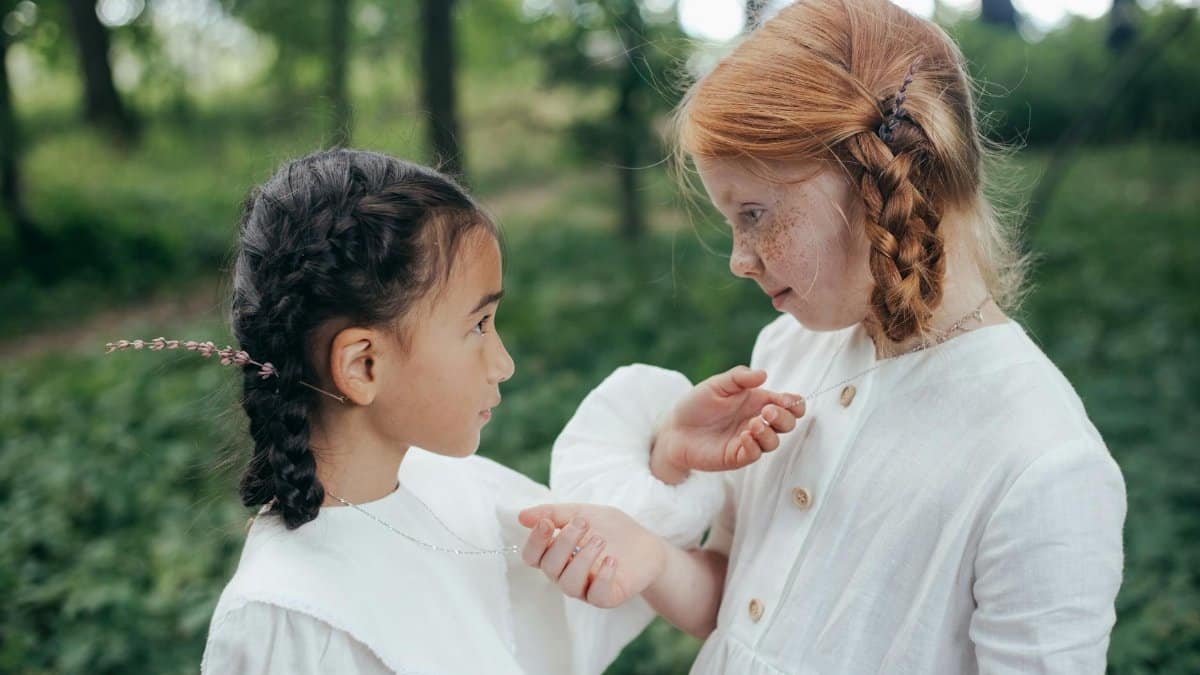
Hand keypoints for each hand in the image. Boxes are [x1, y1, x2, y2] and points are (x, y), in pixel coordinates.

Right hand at [517, 503, 665, 608]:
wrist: (647, 545)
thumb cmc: (612, 530)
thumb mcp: (583, 513)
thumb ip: (555, 513)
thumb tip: (522, 516)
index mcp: (556, 554)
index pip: (532, 556)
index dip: (535, 541)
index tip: (547, 522)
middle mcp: (566, 574)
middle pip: (550, 567)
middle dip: (564, 542)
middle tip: (583, 523)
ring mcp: (585, 588)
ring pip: (569, 583)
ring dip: (582, 559)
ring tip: (600, 540)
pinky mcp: (605, 598)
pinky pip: (596, 595)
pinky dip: (602, 577)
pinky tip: (612, 560)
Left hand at [653, 366, 804, 479]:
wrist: (673, 429)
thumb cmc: (695, 405)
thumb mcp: (716, 385)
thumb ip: (739, 378)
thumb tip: (764, 374)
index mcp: (756, 402)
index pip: (787, 404)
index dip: (794, 403)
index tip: (787, 400)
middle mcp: (756, 421)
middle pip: (787, 424)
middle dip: (784, 418)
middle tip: (768, 412)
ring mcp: (748, 440)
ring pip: (774, 442)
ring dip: (769, 433)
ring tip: (754, 424)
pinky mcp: (737, 456)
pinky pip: (754, 454)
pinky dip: (754, 445)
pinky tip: (744, 436)